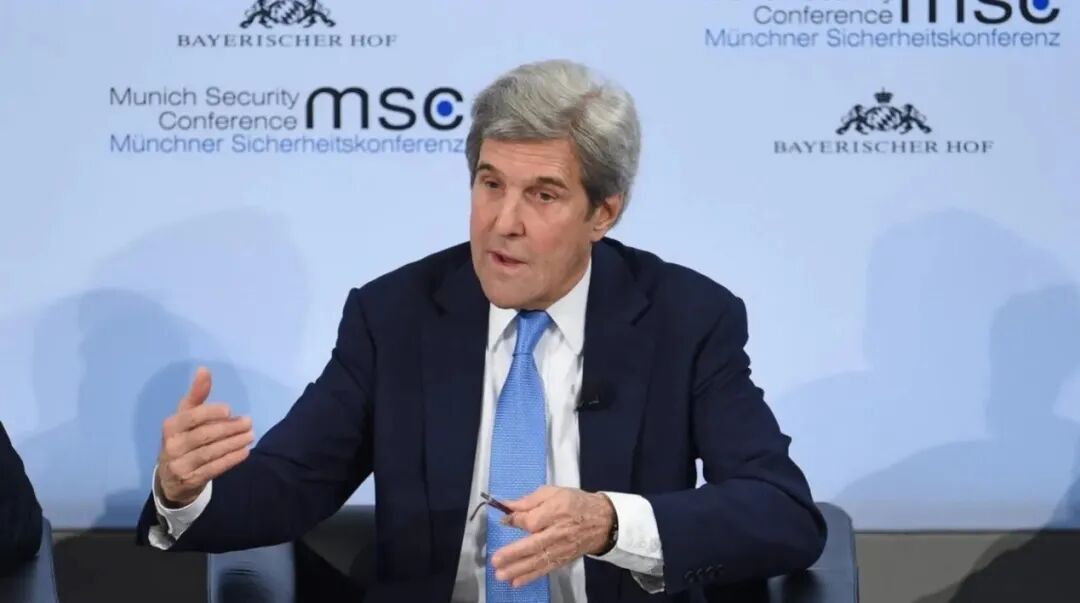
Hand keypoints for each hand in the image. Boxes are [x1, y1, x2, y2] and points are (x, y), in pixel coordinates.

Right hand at [156, 367, 253, 506]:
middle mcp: (172, 446)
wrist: (170, 479)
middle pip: (204, 435)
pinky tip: (245, 452)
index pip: (191, 417)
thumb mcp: (185, 417)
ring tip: (250, 435)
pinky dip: (231, 459)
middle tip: (249, 422)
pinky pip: (214, 468)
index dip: (211, 413)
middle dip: (229, 428)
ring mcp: (180, 465)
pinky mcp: (191, 480)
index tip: (229, 410)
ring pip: (211, 452)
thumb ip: (196, 396)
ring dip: (234, 443)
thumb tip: (204, 369)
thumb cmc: (182, 440)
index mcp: (170, 427)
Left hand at [491, 486, 615, 587]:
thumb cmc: (575, 503)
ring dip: (518, 569)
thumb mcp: (553, 492)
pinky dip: (531, 576)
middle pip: (533, 545)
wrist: (603, 521)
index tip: (505, 520)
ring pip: (538, 560)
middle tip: (496, 560)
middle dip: (513, 554)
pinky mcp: (563, 559)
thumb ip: (529, 500)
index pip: (530, 520)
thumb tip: (507, 506)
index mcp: (555, 511)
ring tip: (501, 575)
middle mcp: (557, 532)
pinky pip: (545, 569)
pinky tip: (517, 582)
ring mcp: (561, 548)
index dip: (515, 520)